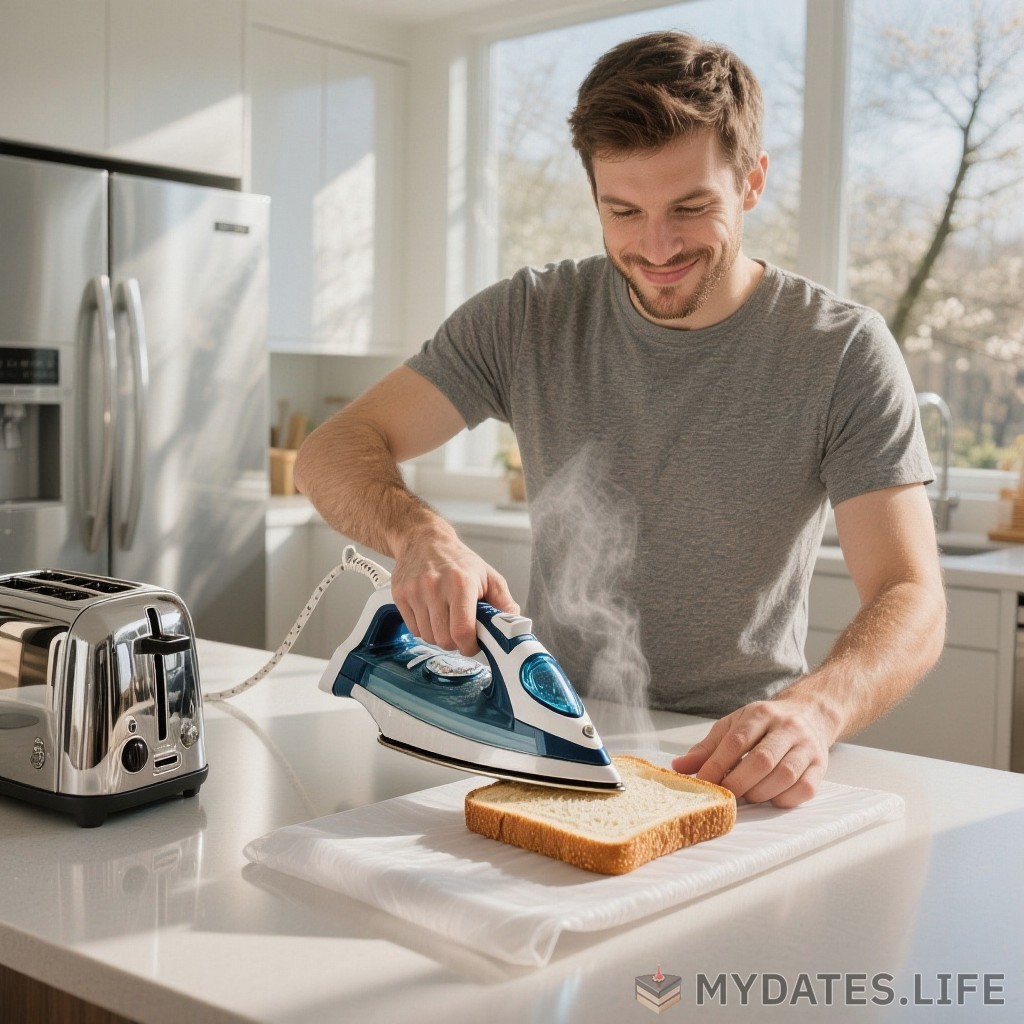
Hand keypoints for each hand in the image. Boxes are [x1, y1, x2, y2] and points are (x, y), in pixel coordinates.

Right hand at [390, 526, 518, 655]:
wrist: (424, 540)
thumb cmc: (458, 560)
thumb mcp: (488, 576)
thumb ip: (504, 603)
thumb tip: (513, 627)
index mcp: (461, 583)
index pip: (462, 631)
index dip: (470, 646)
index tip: (473, 645)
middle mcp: (435, 587)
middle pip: (443, 639)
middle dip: (455, 643)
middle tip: (460, 632)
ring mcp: (415, 591)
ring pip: (428, 637)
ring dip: (439, 636)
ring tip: (446, 619)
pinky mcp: (400, 595)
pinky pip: (413, 630)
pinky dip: (424, 629)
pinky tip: (432, 614)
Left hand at [670, 696, 833, 807]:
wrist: (809, 713)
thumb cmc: (766, 723)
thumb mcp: (733, 725)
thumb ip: (707, 747)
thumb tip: (678, 766)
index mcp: (760, 714)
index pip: (736, 741)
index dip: (717, 765)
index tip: (704, 782)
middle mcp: (786, 728)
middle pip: (762, 760)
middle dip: (738, 783)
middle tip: (725, 795)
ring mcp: (806, 747)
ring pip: (784, 775)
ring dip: (760, 793)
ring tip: (747, 796)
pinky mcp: (820, 765)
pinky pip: (805, 788)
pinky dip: (784, 798)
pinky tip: (771, 797)